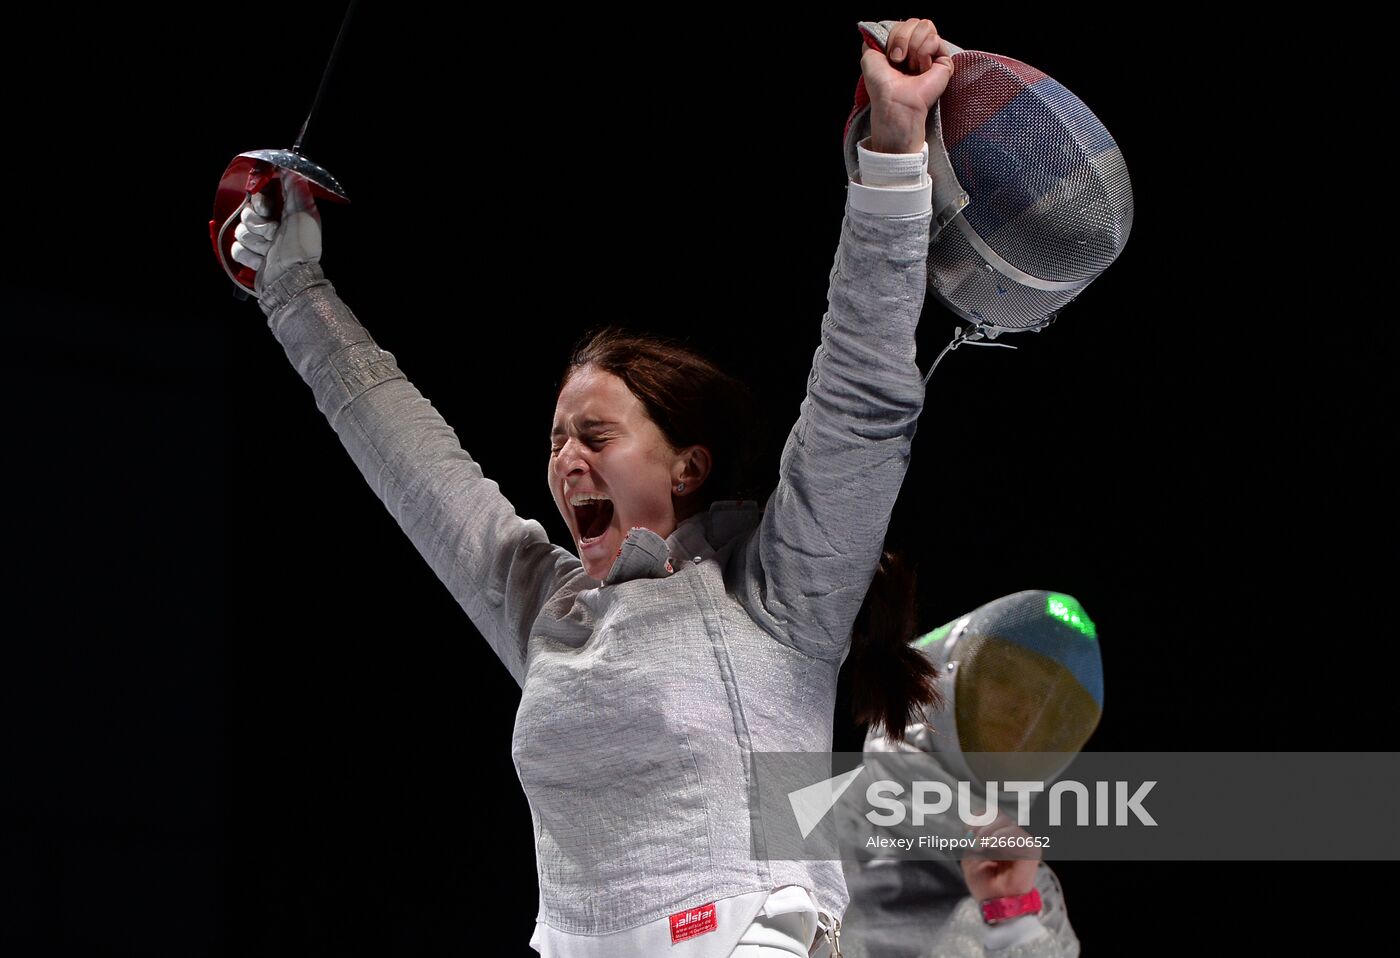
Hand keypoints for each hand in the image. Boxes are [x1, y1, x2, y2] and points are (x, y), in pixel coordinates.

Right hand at [230, 171, 322, 296]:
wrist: (291, 280)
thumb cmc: (301, 248)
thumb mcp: (304, 214)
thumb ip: (295, 189)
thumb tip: (288, 167)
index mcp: (283, 212)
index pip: (259, 196)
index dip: (260, 201)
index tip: (267, 209)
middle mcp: (270, 225)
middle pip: (247, 213)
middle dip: (258, 224)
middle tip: (273, 233)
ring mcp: (259, 241)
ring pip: (240, 231)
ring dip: (256, 243)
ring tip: (270, 251)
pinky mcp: (250, 257)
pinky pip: (236, 249)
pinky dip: (249, 257)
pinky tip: (263, 262)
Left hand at [860, 18, 954, 153]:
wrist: (895, 102)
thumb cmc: (882, 86)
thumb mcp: (869, 57)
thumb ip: (873, 40)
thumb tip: (879, 31)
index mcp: (902, 47)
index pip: (903, 24)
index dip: (894, 35)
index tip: (890, 56)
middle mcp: (917, 49)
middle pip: (914, 22)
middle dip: (902, 39)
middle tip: (899, 61)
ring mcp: (931, 54)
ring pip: (926, 26)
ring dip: (913, 47)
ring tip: (912, 67)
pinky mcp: (944, 59)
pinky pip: (935, 39)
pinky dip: (923, 53)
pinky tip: (923, 69)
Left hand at [960, 813, 1040, 901]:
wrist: (996, 902)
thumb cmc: (984, 884)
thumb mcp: (971, 855)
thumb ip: (972, 837)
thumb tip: (972, 820)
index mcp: (998, 837)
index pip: (992, 814)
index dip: (979, 817)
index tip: (968, 829)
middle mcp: (1012, 838)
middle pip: (998, 815)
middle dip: (982, 824)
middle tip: (975, 839)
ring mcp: (1022, 843)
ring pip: (1007, 823)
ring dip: (990, 832)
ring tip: (983, 846)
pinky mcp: (1032, 850)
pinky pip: (1017, 834)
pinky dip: (1001, 838)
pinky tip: (992, 847)